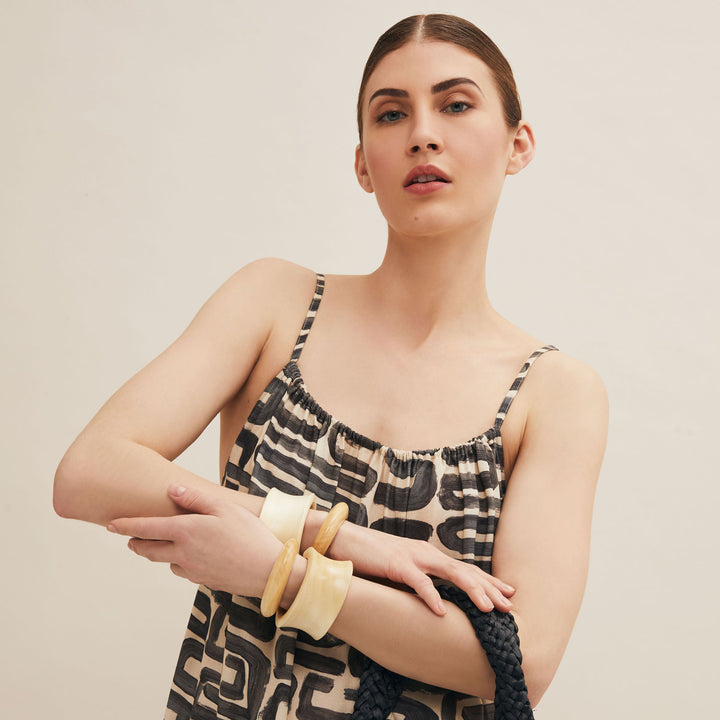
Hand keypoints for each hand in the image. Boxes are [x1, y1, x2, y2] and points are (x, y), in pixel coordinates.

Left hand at [107, 484, 282, 596]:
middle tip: (129, 537)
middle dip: (136, 542)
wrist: (269, 571)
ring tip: (159, 544)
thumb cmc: (250, 534)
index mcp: (185, 532)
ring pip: (165, 561)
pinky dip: (179, 562)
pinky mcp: (202, 580)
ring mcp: (191, 570)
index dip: (125, 526)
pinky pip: (183, 570)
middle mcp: (182, 553)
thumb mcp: (225, 508)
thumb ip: (196, 499)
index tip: (109, 524)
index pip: (145, 528)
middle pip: (148, 549)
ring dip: (158, 553)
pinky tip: (191, 555)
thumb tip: (173, 490)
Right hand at [330, 522, 515, 616]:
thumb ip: (417, 581)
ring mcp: (411, 556)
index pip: (463, 569)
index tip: (508, 593)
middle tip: (510, 605)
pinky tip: (442, 612)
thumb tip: (434, 602)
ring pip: (450, 572)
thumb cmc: (369, 558)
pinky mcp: (395, 563)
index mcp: (427, 555)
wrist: (341, 539)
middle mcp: (425, 553)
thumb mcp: (399, 571)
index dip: (487, 581)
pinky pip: (417, 581)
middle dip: (489, 587)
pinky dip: (431, 596)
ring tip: (488, 608)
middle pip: (464, 570)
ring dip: (472, 590)